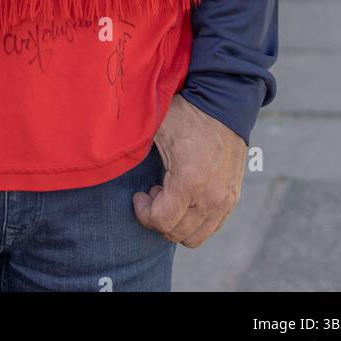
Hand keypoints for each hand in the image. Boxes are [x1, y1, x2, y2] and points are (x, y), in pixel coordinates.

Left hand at [133, 94, 245, 247]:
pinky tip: (186, 197)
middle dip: (158, 218)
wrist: (225, 103)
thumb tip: (107, 158)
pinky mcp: (233, 198)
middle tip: (153, 194)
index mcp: (189, 181)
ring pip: (195, 237)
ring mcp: (225, 200)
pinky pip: (212, 227)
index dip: (143, 213)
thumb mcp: (157, 128)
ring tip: (170, 196)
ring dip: (177, 224)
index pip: (162, 221)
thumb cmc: (187, 114)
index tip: (139, 195)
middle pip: (177, 234)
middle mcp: (211, 197)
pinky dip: (194, 221)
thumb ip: (135, 149)